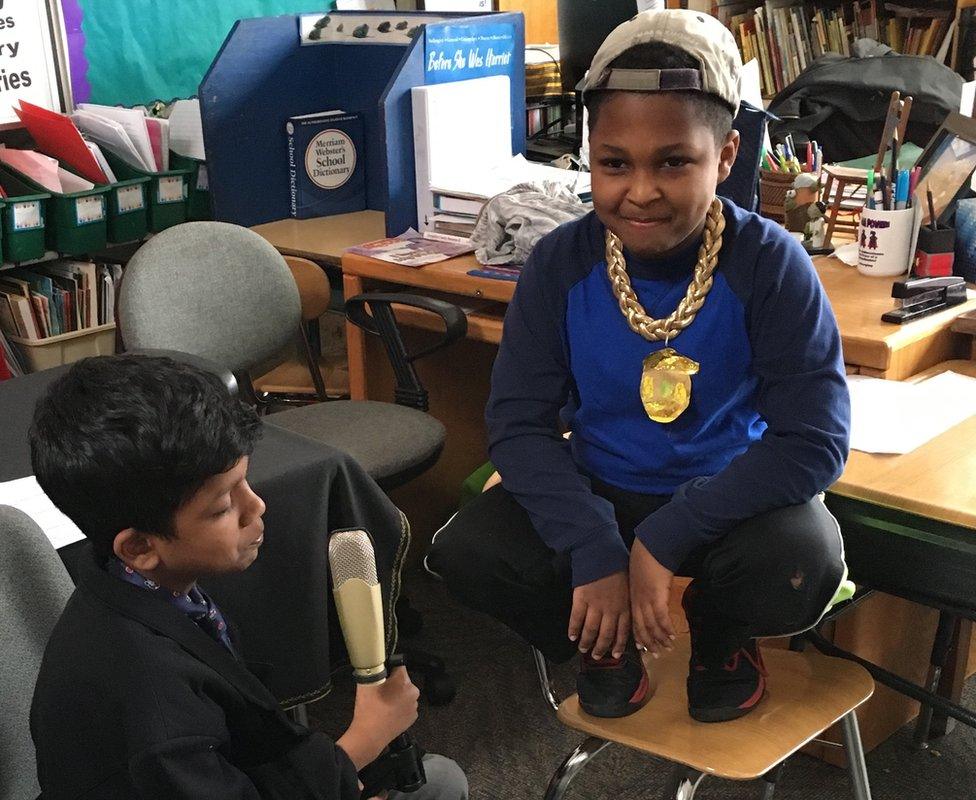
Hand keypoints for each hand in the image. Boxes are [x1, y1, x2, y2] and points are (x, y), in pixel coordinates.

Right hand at [337, 666, 418, 769]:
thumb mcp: (366, 683)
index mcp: (403, 681)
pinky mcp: (413, 718)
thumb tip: (376, 664)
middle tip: (380, 691)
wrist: (370, 735)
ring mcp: (414, 706)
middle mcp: (413, 692)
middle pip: (403, 680)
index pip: (399, 665)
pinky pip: (407, 706)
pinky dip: (400, 707)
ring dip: (397, 695)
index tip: (382, 675)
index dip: (389, 668)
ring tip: (383, 703)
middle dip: (394, 683)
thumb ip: (373, 669)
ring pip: (405, 694)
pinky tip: (389, 712)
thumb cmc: (368, 708)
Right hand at [569, 570, 629, 659]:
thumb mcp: (628, 587)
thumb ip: (627, 602)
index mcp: (624, 607)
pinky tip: (571, 636)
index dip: (618, 645)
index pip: (622, 631)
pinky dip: (573, 629)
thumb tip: (627, 614)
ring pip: (591, 630)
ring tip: (583, 649)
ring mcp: (595, 605)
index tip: (614, 655)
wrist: (602, 553)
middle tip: (596, 656)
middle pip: (606, 635)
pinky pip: (576, 618)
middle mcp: (610, 610)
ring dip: (587, 642)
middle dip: (601, 648)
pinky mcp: (581, 599)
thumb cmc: (617, 567)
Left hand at [629, 539, 675, 656]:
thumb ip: (642, 591)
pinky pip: (661, 618)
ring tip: (667, 648)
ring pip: (651, 626)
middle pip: (641, 628)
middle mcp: (637, 602)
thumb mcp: (639, 579)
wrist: (650, 548)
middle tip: (656, 655)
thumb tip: (651, 598)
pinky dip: (666, 629)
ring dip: (659, 639)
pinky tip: (672, 636)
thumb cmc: (645, 560)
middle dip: (649, 643)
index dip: (638, 636)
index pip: (633, 622)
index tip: (641, 648)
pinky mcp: (657, 596)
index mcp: (631, 598)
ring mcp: (646, 600)